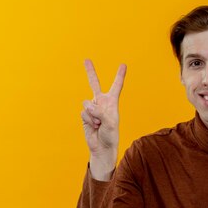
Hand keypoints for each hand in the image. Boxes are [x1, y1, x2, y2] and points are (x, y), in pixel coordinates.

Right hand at [81, 59, 126, 179]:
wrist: (102, 147)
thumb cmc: (110, 135)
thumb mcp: (110, 123)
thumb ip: (100, 112)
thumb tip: (88, 106)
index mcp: (112, 102)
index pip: (116, 86)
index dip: (120, 75)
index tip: (123, 65)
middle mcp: (101, 102)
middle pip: (95, 84)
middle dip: (90, 72)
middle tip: (86, 60)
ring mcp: (92, 108)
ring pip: (87, 103)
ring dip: (93, 115)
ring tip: (99, 124)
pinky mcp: (85, 115)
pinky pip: (84, 112)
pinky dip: (89, 120)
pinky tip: (94, 126)